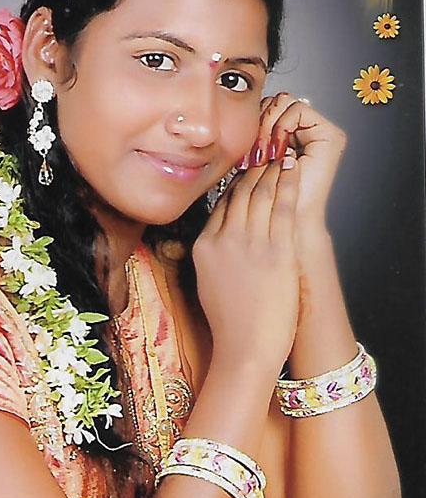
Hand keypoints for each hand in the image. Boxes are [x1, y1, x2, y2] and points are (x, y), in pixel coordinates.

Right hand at [193, 157, 300, 379]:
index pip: (220, 204)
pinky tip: (293, 169)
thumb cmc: (229, 322)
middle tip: (266, 150)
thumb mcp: (207, 283)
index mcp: (204, 247)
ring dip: (272, 170)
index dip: (236, 183)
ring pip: (260, 195)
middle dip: (254, 169)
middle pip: (239, 194)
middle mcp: (224, 240)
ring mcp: (251, 244)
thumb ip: (212, 254)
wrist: (245, 347)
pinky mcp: (277, 252)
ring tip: (281, 153)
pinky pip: (282, 208)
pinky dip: (288, 185)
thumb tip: (219, 238)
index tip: (246, 170)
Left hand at [239, 92, 346, 232]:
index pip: (266, 109)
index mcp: (288, 137)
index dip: (252, 124)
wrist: (284, 221)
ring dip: (268, 125)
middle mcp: (306, 132)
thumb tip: (236, 112)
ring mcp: (320, 132)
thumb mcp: (252, 159)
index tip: (245, 152)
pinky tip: (277, 149)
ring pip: (284, 102)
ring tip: (266, 153)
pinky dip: (281, 125)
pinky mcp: (331, 134)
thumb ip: (251, 135)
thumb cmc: (267, 199)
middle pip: (275, 102)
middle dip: (259, 123)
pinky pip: (297, 108)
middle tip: (255, 152)